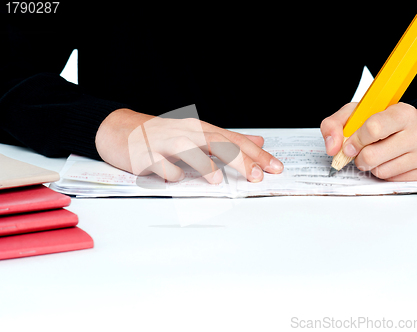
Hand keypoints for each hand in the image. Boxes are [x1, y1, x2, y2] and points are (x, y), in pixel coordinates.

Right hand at [95, 108, 282, 183]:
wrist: (120, 129)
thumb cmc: (162, 135)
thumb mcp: (197, 134)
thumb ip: (228, 139)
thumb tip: (258, 140)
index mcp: (200, 129)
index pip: (234, 139)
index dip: (256, 154)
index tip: (275, 167)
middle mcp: (186, 133)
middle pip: (218, 142)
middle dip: (241, 159)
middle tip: (256, 176)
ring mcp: (165, 143)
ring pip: (189, 149)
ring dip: (204, 164)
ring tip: (217, 180)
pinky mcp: (146, 155)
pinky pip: (162, 165)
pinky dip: (171, 173)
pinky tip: (175, 178)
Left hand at [321, 102, 416, 180]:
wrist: (415, 127)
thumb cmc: (384, 120)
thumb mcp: (357, 114)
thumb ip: (335, 124)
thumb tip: (332, 147)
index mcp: (403, 112)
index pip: (372, 128)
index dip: (355, 140)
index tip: (349, 146)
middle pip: (373, 155)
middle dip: (360, 157)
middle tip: (363, 151)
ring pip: (381, 171)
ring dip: (372, 166)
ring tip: (380, 153)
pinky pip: (392, 180)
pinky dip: (386, 173)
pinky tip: (391, 160)